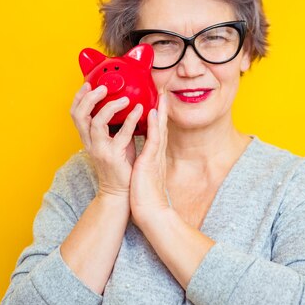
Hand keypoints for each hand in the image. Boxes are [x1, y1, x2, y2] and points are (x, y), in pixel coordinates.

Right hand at [70, 82, 143, 197]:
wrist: (121, 191)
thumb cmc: (120, 164)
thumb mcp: (114, 140)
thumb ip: (115, 124)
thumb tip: (124, 103)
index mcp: (88, 137)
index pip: (75, 113)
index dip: (79, 97)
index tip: (88, 83)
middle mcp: (90, 142)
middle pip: (79, 115)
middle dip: (88, 98)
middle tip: (102, 88)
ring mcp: (100, 149)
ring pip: (96, 123)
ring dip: (109, 107)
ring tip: (124, 99)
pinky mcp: (113, 156)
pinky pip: (121, 134)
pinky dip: (131, 120)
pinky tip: (139, 110)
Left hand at [129, 93, 170, 226]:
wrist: (151, 212)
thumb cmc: (145, 195)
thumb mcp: (144, 173)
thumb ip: (145, 162)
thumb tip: (141, 157)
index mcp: (153, 155)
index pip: (156, 132)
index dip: (158, 116)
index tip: (158, 102)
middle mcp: (157, 153)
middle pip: (161, 126)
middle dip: (162, 109)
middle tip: (163, 92)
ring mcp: (155, 156)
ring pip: (159, 129)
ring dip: (161, 111)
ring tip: (161, 95)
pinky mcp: (151, 161)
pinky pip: (153, 140)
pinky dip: (155, 125)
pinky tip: (154, 113)